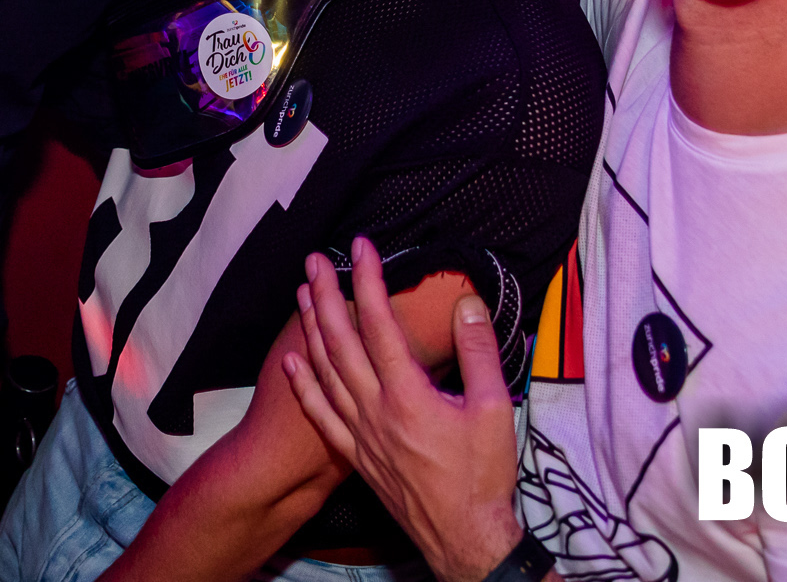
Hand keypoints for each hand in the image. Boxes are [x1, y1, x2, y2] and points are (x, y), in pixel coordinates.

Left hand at [283, 238, 524, 581]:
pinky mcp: (358, 456)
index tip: (361, 247)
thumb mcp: (494, 409)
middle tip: (315, 260)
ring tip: (302, 294)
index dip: (368, 280)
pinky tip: (292, 362)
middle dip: (326, 296)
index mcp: (408, 395)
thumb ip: (478, 352)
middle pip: (341, 342)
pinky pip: (321, 415)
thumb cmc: (483, 476)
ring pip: (325, 372)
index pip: (380, 324)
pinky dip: (304, 385)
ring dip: (311, 330)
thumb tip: (467, 304)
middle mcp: (375, 410)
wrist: (464, 539)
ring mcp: (361, 434)